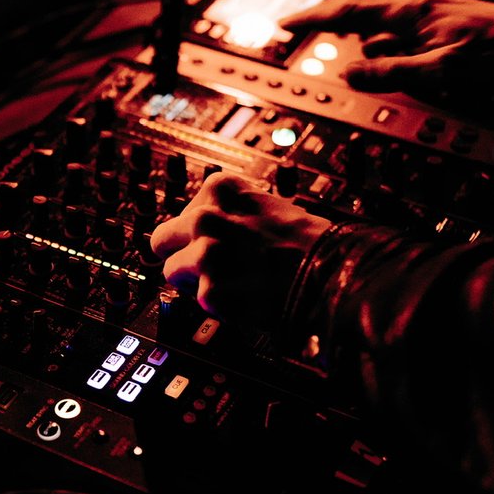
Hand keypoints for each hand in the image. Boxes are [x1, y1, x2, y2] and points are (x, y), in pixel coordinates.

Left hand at [149, 172, 332, 328]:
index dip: (195, 232)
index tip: (210, 241)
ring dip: (196, 280)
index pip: (181, 212)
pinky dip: (218, 303)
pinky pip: (198, 301)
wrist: (332, 274)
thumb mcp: (264, 205)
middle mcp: (205, 218)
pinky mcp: (211, 292)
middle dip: (180, 253)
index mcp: (218, 190)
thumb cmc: (308, 242)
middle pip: (161, 240)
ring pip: (172, 272)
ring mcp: (206, 256)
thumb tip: (201, 226)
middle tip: (206, 266)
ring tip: (231, 282)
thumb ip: (229, 212)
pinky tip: (244, 296)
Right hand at [280, 0, 493, 96]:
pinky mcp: (443, 30)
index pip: (349, 11)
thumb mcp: (441, 71)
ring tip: (327, 35)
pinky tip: (375, 55)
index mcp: (412, 13)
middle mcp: (419, 9)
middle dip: (325, 15)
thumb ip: (391, 72)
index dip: (314, 19)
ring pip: (377, 18)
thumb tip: (348, 73)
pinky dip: (375, 42)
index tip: (285, 24)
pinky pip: (397, 34)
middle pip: (359, 5)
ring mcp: (431, 17)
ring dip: (348, 26)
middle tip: (297, 24)